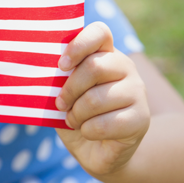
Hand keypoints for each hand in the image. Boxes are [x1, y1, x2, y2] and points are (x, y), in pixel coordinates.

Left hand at [54, 22, 150, 178]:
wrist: (99, 151)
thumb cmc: (78, 115)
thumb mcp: (66, 94)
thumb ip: (60, 80)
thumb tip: (42, 73)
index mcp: (106, 54)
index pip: (99, 32)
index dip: (79, 45)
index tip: (61, 66)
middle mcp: (126, 67)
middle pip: (95, 66)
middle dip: (70, 89)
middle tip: (61, 104)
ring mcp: (137, 91)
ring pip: (97, 98)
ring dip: (77, 114)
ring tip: (74, 120)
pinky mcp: (141, 118)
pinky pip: (105, 123)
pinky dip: (88, 131)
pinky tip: (88, 132)